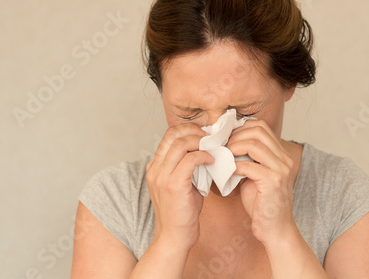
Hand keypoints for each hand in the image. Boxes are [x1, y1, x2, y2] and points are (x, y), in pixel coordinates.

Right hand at [146, 123, 213, 250]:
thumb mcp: (182, 184)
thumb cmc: (182, 212)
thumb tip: (206, 151)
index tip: (204, 135)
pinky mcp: (173, 184)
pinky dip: (204, 155)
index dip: (188, 130)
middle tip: (211, 137)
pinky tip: (212, 160)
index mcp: (155, 167)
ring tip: (213, 147)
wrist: (175, 237)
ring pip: (181, 143)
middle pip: (173, 134)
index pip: (169, 136)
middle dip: (195, 131)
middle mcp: (155, 168)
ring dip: (201, 141)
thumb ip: (188, 167)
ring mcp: (162, 176)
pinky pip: (190, 159)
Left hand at [226, 119, 296, 245]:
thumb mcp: (254, 175)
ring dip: (233, 148)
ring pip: (253, 144)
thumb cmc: (261, 203)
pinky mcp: (273, 182)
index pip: (261, 126)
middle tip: (222, 146)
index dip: (241, 128)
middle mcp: (284, 159)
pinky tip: (227, 172)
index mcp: (281, 154)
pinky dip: (234, 166)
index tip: (226, 138)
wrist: (275, 229)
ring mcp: (281, 169)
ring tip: (223, 156)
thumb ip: (246, 158)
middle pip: (258, 130)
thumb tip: (226, 144)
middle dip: (235, 135)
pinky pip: (249, 165)